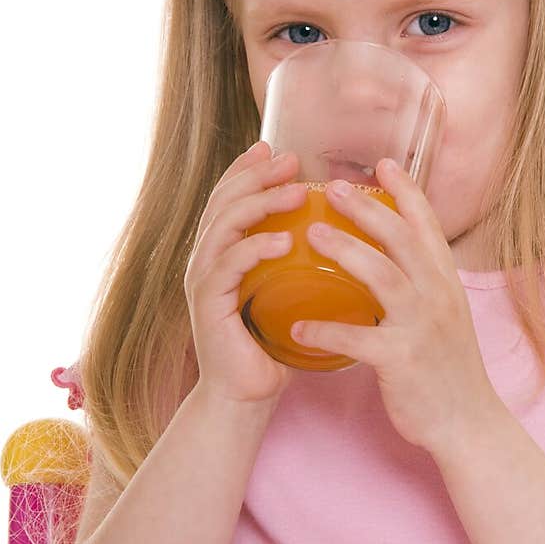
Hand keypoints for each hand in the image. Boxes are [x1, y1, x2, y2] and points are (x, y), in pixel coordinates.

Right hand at [184, 140, 307, 405]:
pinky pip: (228, 266)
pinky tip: (283, 240)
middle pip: (224, 201)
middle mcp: (206, 259)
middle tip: (291, 160)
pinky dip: (255, 248)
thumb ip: (298, 261)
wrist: (247, 395)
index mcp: (222, 252)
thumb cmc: (273, 344)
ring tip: (296, 192)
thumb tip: (341, 231)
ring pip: (224, 225)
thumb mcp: (288, 292)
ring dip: (261, 203)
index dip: (248, 169)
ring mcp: (203, 280)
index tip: (276, 148)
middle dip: (257, 174)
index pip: (229, 198)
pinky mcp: (208, 305)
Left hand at [290, 157, 497, 454]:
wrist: (468, 423)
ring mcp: (422, 327)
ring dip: (345, 251)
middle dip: (367, 208)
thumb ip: (422, 285)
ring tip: (312, 235)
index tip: (383, 164)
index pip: (427, 226)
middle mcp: (438, 296)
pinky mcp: (402, 360)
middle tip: (333, 187)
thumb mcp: (445, 316)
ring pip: (383, 276)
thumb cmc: (448, 369)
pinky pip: (357, 338)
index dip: (406, 191)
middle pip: (402, 239)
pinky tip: (296, 328)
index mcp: (446, 282)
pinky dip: (325, 331)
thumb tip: (390, 259)